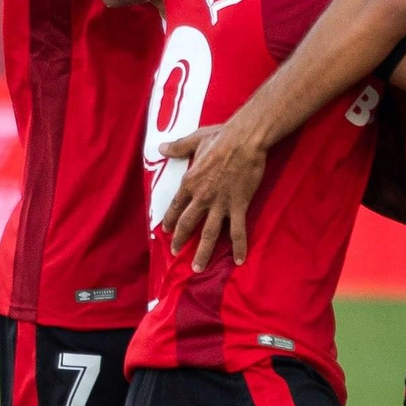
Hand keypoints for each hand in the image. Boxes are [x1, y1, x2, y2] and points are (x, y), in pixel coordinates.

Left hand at [159, 121, 269, 269]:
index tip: (167, 231)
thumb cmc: (220, 137)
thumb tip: (160, 148)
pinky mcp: (238, 206)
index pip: (176, 206)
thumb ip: (177, 148)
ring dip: (203, 252)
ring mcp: (220, 204)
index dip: (171, 220)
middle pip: (188, 224)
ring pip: (209, 234)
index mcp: (189, 182)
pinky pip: (237, 231)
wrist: (244, 141)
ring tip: (198, 268)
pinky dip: (238, 247)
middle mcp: (201, 197)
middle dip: (181, 241)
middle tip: (175, 253)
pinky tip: (239, 260)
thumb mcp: (195, 140)